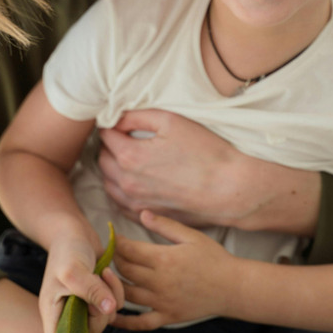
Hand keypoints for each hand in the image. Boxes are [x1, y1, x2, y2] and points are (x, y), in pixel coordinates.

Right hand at [39, 234, 123, 332]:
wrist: (75, 231)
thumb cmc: (67, 250)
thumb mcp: (73, 271)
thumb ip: (90, 291)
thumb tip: (110, 309)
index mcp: (53, 311)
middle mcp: (68, 312)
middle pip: (90, 331)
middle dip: (100, 312)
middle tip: (98, 288)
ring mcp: (85, 304)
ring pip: (106, 317)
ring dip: (111, 296)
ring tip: (104, 274)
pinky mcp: (99, 295)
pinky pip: (114, 303)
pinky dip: (116, 289)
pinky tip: (108, 272)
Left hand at [99, 109, 320, 233]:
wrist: (229, 189)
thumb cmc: (205, 152)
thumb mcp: (171, 121)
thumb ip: (137, 116)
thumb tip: (116, 117)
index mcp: (130, 156)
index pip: (106, 135)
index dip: (111, 124)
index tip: (118, 120)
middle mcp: (127, 183)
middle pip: (103, 160)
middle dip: (109, 145)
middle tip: (123, 135)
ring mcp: (136, 203)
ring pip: (109, 183)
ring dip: (112, 168)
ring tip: (127, 156)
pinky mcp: (147, 215)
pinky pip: (120, 202)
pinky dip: (121, 189)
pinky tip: (134, 179)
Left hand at [112, 210, 233, 329]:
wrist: (232, 287)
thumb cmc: (213, 258)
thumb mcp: (191, 236)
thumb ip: (165, 225)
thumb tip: (142, 214)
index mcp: (164, 259)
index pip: (130, 250)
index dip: (117, 243)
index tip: (113, 237)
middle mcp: (160, 282)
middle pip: (125, 271)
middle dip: (114, 260)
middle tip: (111, 253)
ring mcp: (162, 302)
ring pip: (128, 294)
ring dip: (115, 284)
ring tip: (109, 276)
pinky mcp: (167, 317)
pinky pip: (140, 323)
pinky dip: (124, 322)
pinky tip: (112, 317)